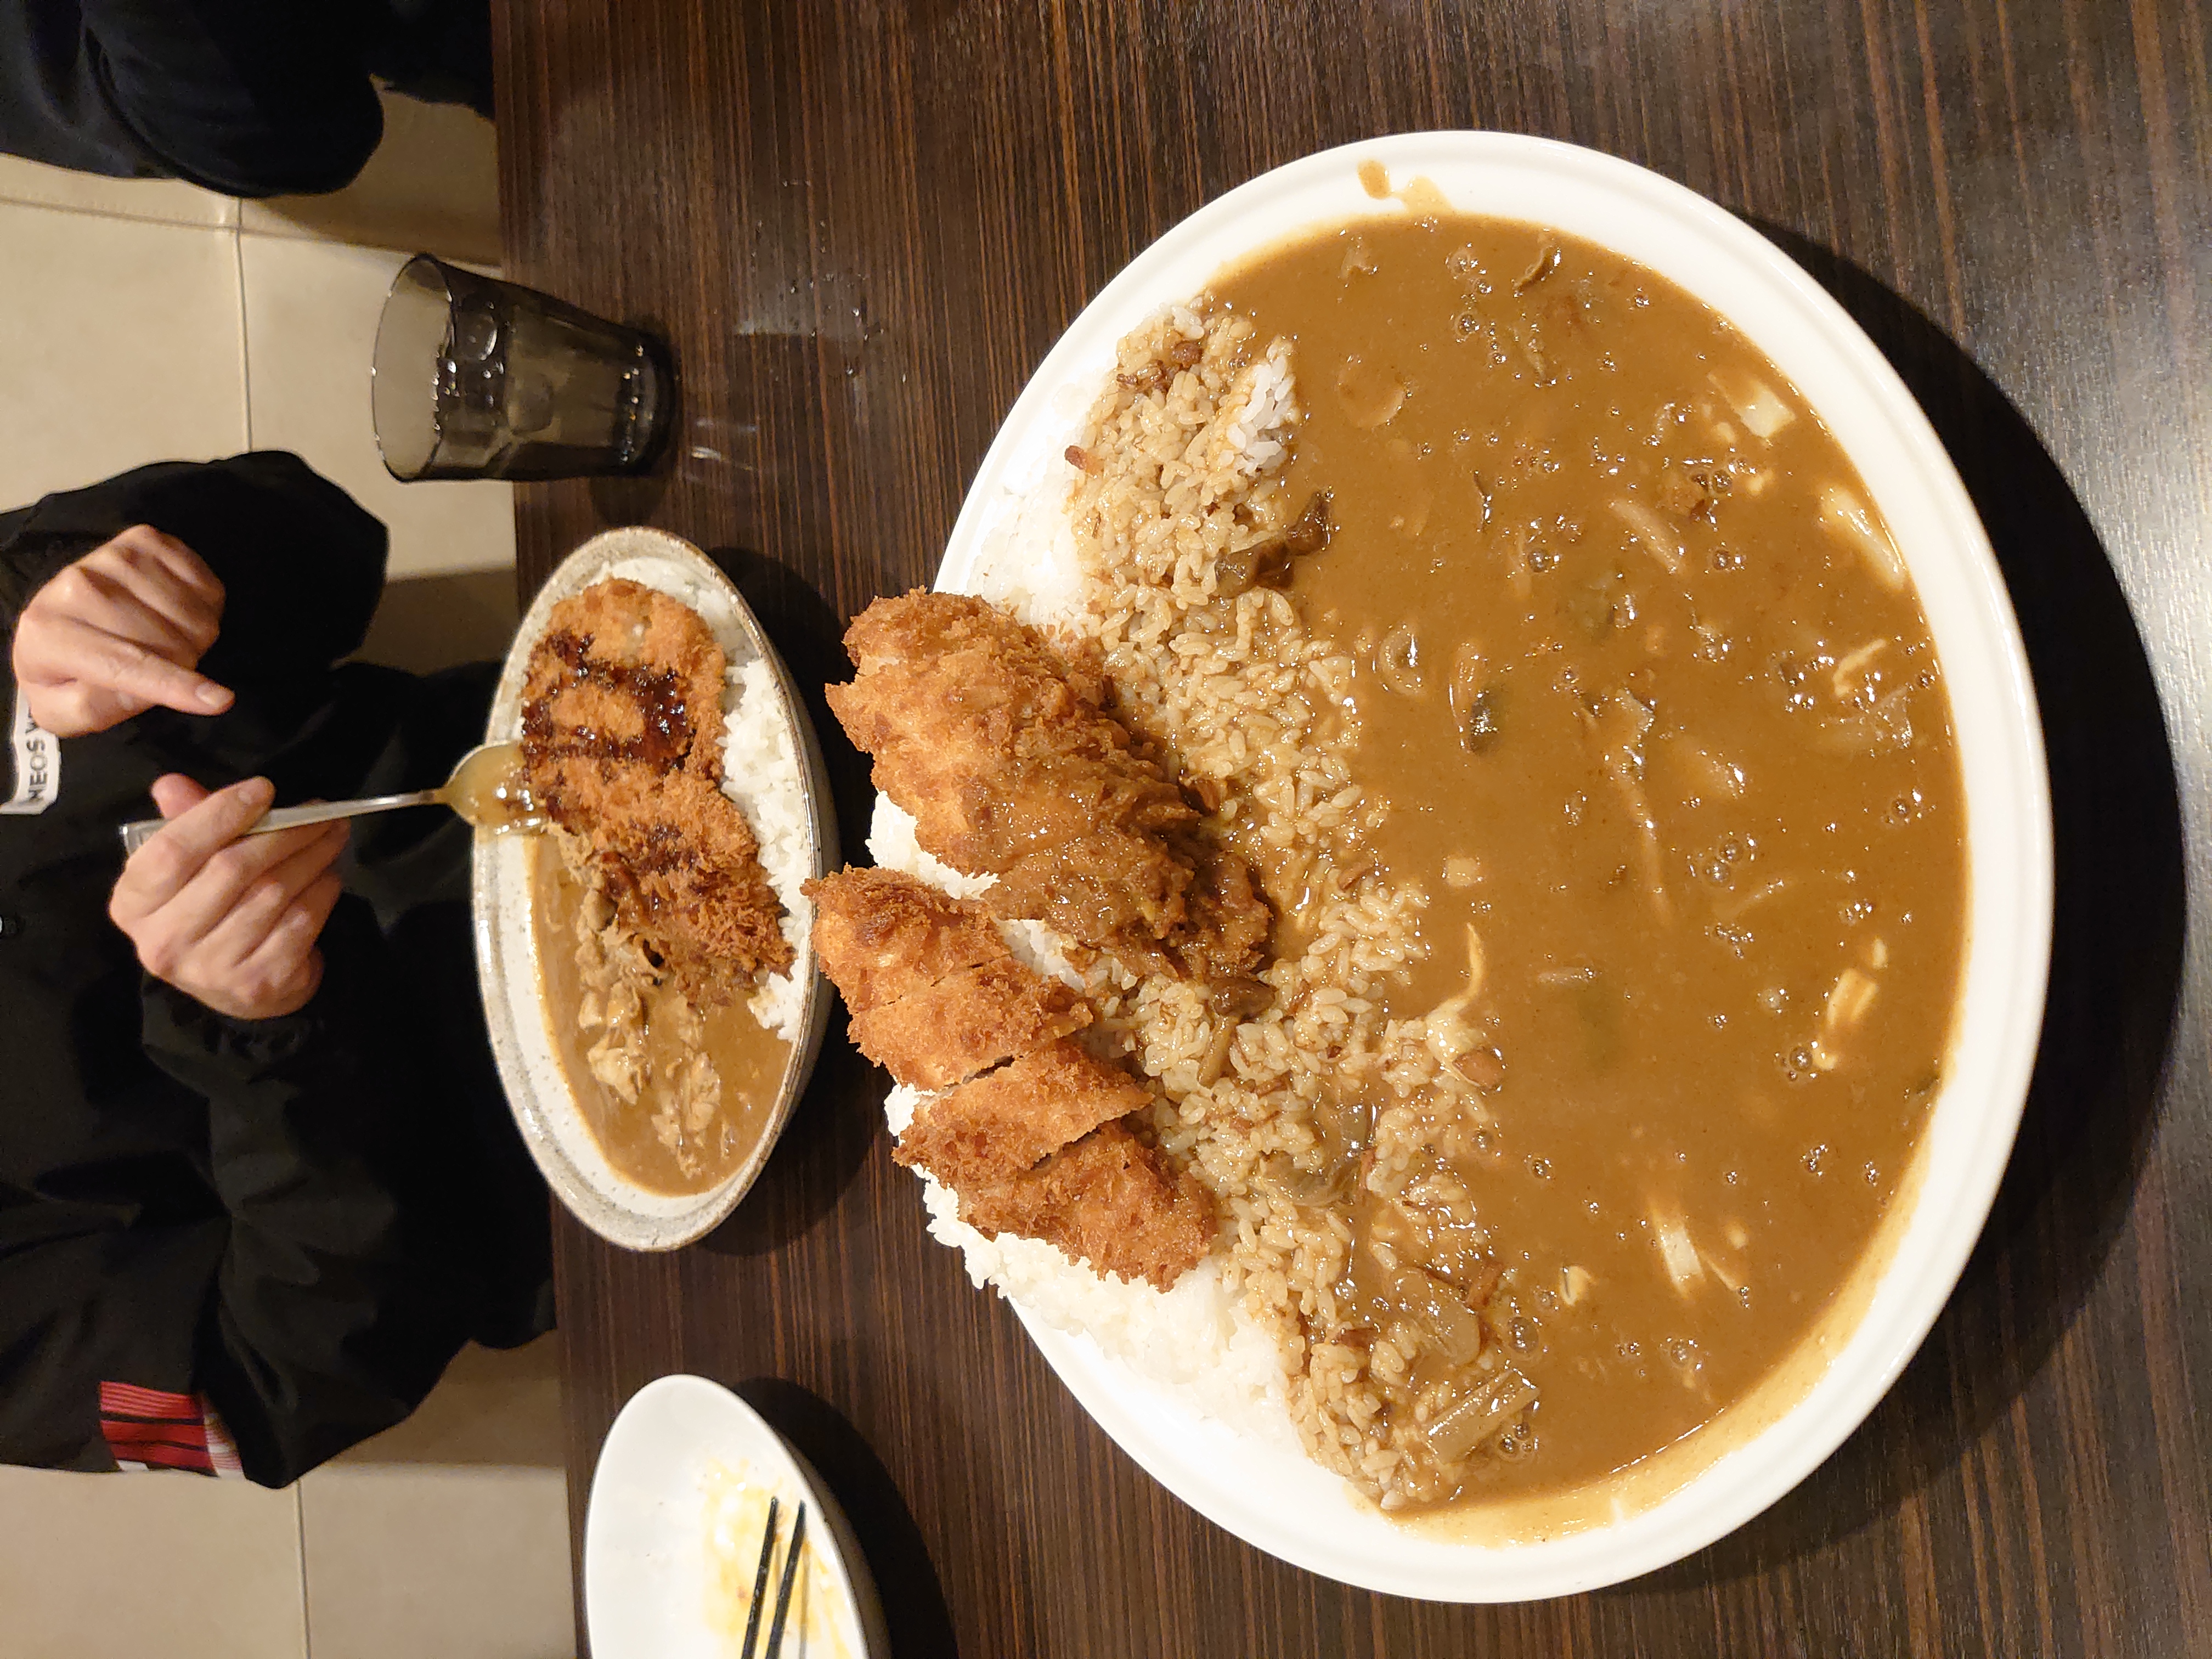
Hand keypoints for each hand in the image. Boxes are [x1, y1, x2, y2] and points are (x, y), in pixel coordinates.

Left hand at [11, 525, 232, 737]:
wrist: (56, 620)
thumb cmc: (64, 673)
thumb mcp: (64, 711)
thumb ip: (99, 709)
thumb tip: (150, 689)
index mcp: (47, 635)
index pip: (122, 663)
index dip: (172, 684)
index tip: (220, 700)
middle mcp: (77, 585)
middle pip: (170, 642)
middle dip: (180, 667)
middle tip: (157, 668)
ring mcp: (114, 557)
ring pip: (194, 617)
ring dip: (193, 638)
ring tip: (163, 639)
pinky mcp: (144, 540)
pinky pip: (207, 587)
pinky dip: (203, 607)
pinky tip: (172, 612)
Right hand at [109, 775, 349, 1020]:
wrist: (236, 985)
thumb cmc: (207, 909)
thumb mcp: (187, 868)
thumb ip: (184, 823)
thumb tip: (172, 784)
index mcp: (133, 904)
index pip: (172, 850)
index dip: (219, 814)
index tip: (262, 789)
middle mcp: (163, 941)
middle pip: (230, 868)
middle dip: (283, 832)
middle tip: (319, 812)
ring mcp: (211, 967)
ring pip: (272, 892)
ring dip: (311, 856)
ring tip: (331, 834)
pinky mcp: (257, 983)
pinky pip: (300, 921)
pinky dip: (321, 891)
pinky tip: (327, 874)